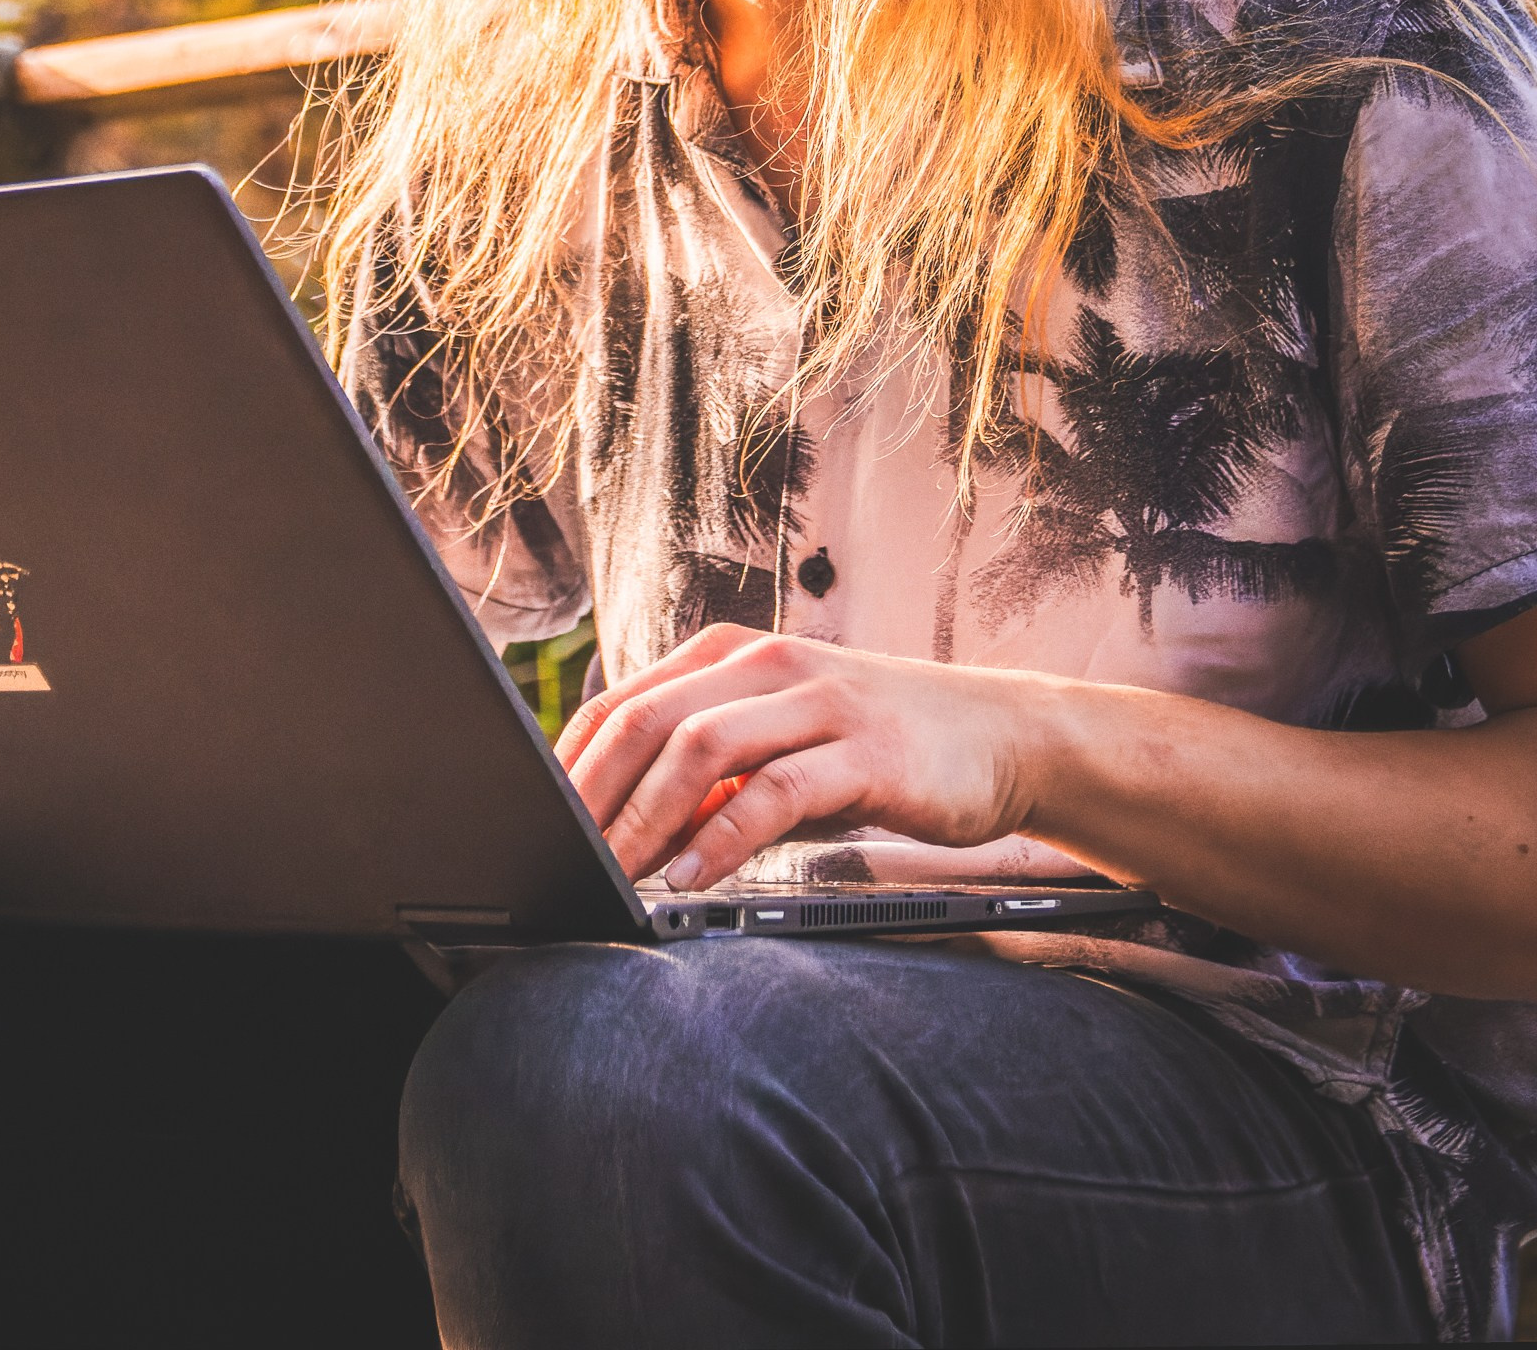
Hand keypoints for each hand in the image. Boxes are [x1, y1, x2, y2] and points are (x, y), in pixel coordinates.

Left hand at [556, 626, 1048, 888]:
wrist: (998, 736)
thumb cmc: (876, 747)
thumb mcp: (781, 747)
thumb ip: (711, 774)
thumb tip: (624, 826)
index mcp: (733, 656)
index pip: (624, 702)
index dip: (571, 764)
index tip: (539, 822)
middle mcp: (766, 665)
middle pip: (648, 720)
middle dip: (593, 794)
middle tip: (560, 855)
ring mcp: (816, 702)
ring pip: (701, 749)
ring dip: (647, 819)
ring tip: (614, 872)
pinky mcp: (862, 752)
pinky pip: (774, 792)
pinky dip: (723, 839)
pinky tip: (693, 880)